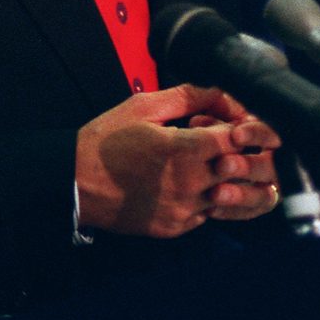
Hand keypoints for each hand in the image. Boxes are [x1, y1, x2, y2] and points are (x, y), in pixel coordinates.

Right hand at [76, 85, 279, 237]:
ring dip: (230, 179)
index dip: (242, 127)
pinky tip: (194, 184)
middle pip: (241, 170)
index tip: (235, 122)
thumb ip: (186, 97)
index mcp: (184, 149)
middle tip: (234, 144)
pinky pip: (209, 214)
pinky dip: (209, 199)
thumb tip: (220, 92)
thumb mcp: (142, 107)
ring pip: (231, 197)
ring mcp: (186, 209)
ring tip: (219, 165)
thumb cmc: (107, 139)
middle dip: (243, 153)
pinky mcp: (177, 227)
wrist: (76, 182)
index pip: (237, 139)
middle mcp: (191, 183)